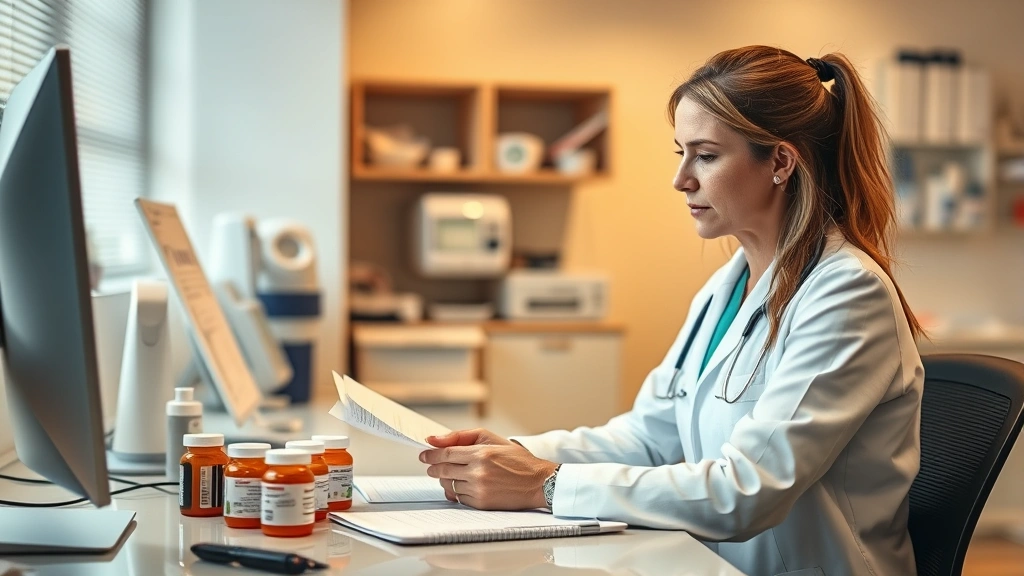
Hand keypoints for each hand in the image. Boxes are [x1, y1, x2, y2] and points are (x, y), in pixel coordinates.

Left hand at [420, 428, 556, 510]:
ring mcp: (479, 489)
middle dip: (434, 468)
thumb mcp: (492, 439)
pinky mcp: (482, 503)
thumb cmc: (517, 459)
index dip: (431, 454)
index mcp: (481, 453)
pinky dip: (457, 492)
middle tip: (431, 466)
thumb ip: (461, 436)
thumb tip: (434, 439)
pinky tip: (464, 485)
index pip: (446, 453)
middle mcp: (478, 472)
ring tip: (452, 475)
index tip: (424, 455)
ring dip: (445, 480)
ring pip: (449, 485)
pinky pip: (459, 497)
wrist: (538, 482)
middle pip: (443, 470)